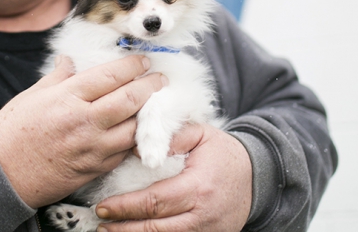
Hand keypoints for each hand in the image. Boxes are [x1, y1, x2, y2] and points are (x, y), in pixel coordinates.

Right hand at [0, 55, 165, 207]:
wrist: (1, 175)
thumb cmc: (13, 132)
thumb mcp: (32, 96)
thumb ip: (57, 77)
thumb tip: (69, 60)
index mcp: (67, 97)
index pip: (110, 75)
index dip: (132, 65)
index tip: (143, 60)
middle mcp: (84, 120)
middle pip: (129, 99)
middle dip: (150, 86)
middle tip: (160, 79)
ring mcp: (92, 147)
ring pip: (133, 127)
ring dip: (148, 114)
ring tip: (155, 104)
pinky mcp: (95, 168)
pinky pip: (123, 151)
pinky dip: (134, 139)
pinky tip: (138, 130)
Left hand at [95, 123, 252, 231]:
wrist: (256, 177)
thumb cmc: (222, 154)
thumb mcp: (200, 135)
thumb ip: (170, 138)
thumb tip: (136, 148)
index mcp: (199, 187)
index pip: (155, 201)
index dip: (126, 206)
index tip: (104, 205)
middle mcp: (203, 216)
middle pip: (156, 228)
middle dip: (123, 227)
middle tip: (101, 221)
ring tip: (109, 231)